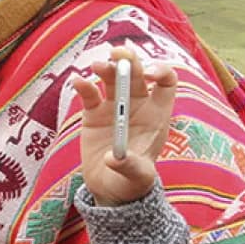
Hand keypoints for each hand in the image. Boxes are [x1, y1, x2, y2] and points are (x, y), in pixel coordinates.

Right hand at [71, 46, 177, 206]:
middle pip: (136, 74)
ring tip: (97, 66)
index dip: (160, 72)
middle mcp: (137, 105)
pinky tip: (78, 82)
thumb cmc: (132, 182)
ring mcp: (114, 107)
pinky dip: (83, 85)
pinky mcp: (93, 114)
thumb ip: (130, 166)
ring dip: (106, 68)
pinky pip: (89, 94)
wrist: (110, 189)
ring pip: (112, 79)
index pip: (166, 83)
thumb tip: (112, 158)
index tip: (147, 74)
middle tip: (118, 54)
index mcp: (156, 114)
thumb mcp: (137, 177)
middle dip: (129, 61)